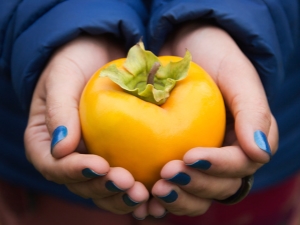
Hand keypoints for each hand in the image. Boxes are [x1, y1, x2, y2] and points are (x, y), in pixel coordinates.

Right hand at [24, 35, 148, 215]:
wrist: (97, 52)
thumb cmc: (74, 61)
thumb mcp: (62, 78)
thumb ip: (59, 109)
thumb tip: (60, 150)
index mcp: (46, 140)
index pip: (53, 166)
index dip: (75, 172)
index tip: (99, 166)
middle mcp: (68, 155)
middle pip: (80, 184)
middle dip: (103, 188)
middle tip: (127, 183)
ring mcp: (92, 156)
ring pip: (102, 187)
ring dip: (121, 196)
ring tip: (141, 193)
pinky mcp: (116, 154)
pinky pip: (123, 176)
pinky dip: (135, 188)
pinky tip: (152, 192)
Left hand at [142, 22, 277, 217]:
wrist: (182, 46)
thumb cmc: (214, 57)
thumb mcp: (236, 75)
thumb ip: (253, 110)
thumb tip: (260, 153)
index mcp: (247, 139)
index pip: (242, 165)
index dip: (219, 166)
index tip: (191, 156)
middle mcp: (227, 155)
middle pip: (220, 186)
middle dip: (196, 185)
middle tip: (168, 174)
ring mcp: (201, 159)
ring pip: (198, 194)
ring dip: (179, 198)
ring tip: (156, 189)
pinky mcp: (176, 158)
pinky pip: (174, 186)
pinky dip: (162, 197)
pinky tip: (146, 197)